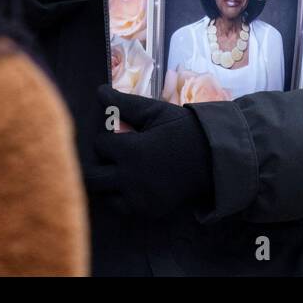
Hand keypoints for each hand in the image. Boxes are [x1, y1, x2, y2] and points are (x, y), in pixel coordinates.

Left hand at [86, 84, 212, 219]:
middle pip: (91, 177)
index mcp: (131, 151)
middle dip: (96, 164)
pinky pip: (122, 208)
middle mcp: (131, 179)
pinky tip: (132, 184)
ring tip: (118, 170)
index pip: (99, 145)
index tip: (118, 135)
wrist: (211, 157)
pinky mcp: (148, 210)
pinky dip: (122, 197)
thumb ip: (123, 103)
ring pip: (103, 196)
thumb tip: (99, 91)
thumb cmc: (182, 129)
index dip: (106, 137)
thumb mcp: (154, 111)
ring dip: (106, 183)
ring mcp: (139, 198)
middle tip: (109, 156)